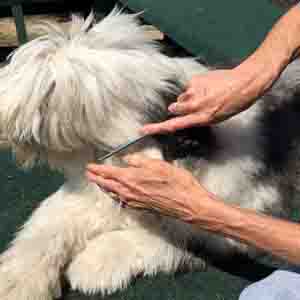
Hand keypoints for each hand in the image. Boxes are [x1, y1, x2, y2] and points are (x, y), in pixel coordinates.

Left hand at [86, 155, 214, 220]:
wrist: (188, 204)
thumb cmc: (176, 183)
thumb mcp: (158, 164)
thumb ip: (139, 161)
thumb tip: (127, 160)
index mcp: (131, 178)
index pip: (108, 172)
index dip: (97, 169)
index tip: (89, 167)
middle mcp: (129, 192)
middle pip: (106, 185)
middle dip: (95, 178)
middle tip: (89, 174)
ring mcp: (134, 201)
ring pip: (112, 194)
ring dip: (103, 187)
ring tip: (99, 182)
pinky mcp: (140, 207)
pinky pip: (122, 200)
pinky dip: (115, 195)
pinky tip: (116, 194)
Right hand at [142, 67, 270, 134]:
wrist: (245, 82)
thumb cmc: (234, 102)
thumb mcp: (217, 117)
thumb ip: (197, 117)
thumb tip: (181, 111)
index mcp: (203, 118)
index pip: (174, 124)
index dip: (157, 128)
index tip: (144, 129)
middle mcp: (196, 105)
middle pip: (174, 108)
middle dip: (179, 107)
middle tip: (196, 104)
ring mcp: (195, 91)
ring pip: (182, 97)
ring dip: (190, 96)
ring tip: (207, 94)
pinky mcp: (196, 80)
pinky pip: (189, 86)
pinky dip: (195, 87)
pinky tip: (208, 87)